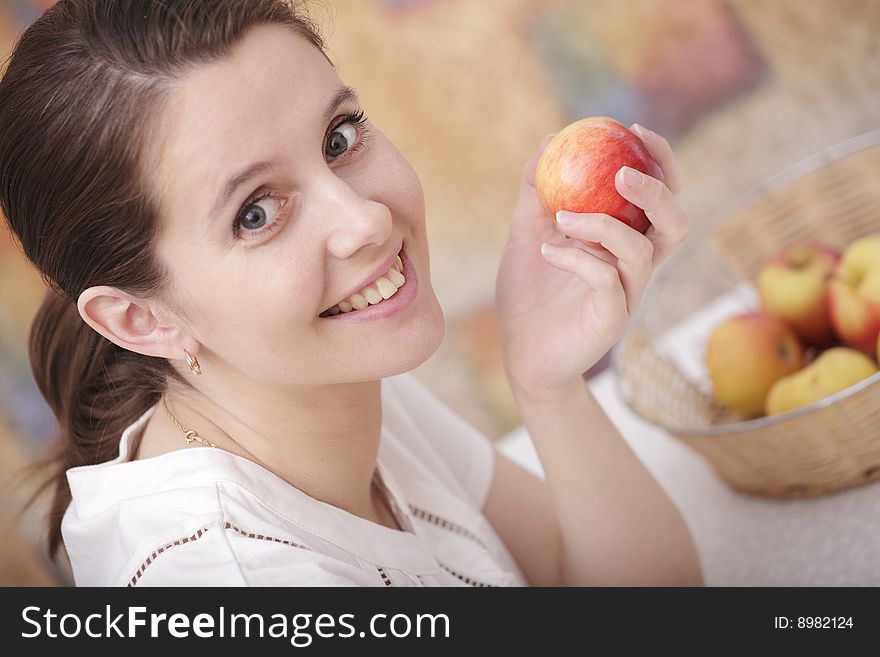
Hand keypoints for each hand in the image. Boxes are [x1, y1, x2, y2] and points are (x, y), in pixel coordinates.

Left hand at [495, 124, 688, 400]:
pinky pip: (607, 281)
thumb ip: (536, 192)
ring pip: (642, 251)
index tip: (631, 131)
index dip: (658, 161)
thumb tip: (550, 140)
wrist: (521, 354)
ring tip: (562, 217)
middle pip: (674, 223)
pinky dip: (577, 258)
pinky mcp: (611, 320)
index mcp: (624, 242)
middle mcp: (635, 267)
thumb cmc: (529, 294)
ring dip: (604, 225)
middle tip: (621, 171)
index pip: (660, 197)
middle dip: (656, 191)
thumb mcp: (526, 234)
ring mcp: (628, 295)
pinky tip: (546, 250)